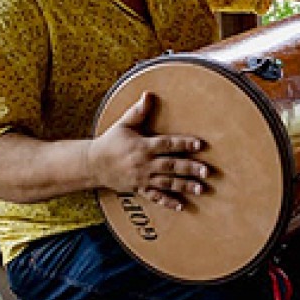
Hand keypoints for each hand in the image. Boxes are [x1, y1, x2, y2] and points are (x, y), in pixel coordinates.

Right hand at [88, 93, 210, 211]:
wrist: (92, 165)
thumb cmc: (111, 142)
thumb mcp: (123, 124)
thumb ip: (138, 111)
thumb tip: (148, 94)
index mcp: (142, 146)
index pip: (166, 144)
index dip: (183, 144)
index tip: (199, 144)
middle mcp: (144, 163)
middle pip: (170, 166)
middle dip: (189, 168)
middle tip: (206, 171)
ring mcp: (141, 178)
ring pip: (166, 183)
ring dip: (184, 186)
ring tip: (200, 189)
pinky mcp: (138, 189)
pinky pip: (154, 196)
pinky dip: (167, 202)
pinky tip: (181, 206)